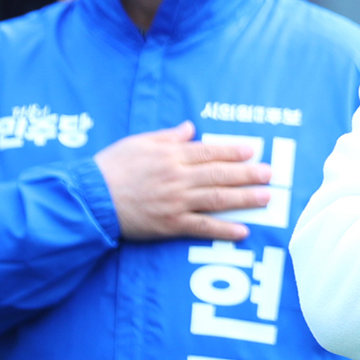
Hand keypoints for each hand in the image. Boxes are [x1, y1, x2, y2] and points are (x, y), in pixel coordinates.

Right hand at [93, 122, 270, 241]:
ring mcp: (176, 202)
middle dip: (248, 174)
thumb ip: (167, 136)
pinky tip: (243, 231)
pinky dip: (224, 230)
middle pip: (220, 174)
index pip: (209, 151)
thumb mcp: (138, 142)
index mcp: (170, 155)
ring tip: (266, 197)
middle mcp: (178, 177)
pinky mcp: (171, 224)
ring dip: (245, 199)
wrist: (90, 199)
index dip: (233, 151)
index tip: (252, 151)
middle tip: (269, 174)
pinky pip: (203, 227)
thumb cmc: (111, 168)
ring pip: (218, 198)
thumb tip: (190, 128)